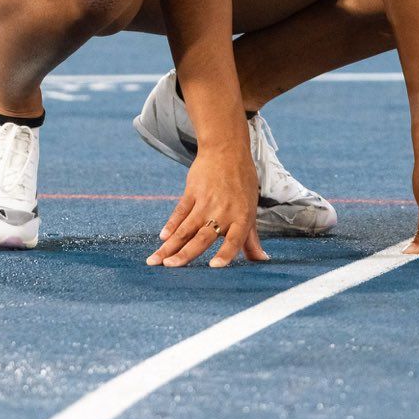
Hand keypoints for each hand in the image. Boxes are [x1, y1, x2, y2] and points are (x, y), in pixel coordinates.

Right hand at [148, 143, 267, 267]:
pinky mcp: (192, 192)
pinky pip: (179, 212)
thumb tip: (261, 260)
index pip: (234, 240)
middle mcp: (223, 211)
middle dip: (185, 254)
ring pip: (186, 228)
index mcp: (241, 217)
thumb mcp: (250, 210)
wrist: (227, 150)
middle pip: (202, 237)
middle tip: (170, 268)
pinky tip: (162, 237)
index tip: (214, 266)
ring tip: (157, 260)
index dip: (225, 253)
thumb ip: (250, 239)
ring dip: (170, 245)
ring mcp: (205, 201)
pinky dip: (170, 225)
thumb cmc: (242, 183)